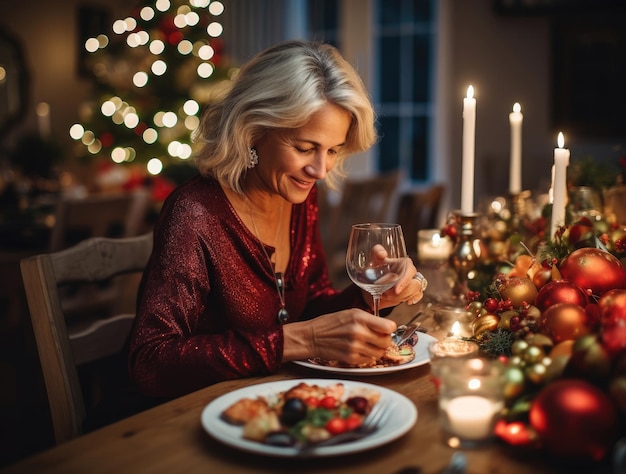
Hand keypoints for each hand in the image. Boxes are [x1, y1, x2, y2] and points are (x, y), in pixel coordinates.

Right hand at [282, 309, 396, 365]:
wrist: (311, 337)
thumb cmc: (330, 323)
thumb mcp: (350, 313)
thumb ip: (369, 319)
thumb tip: (387, 327)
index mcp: (359, 317)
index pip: (388, 326)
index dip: (389, 328)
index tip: (385, 329)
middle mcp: (358, 332)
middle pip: (386, 341)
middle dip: (384, 340)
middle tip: (376, 338)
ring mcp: (354, 347)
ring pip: (379, 353)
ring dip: (376, 350)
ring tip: (366, 344)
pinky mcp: (350, 359)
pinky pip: (368, 360)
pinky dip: (366, 356)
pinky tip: (358, 350)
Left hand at [362, 245, 424, 307]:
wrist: (370, 286)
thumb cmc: (374, 270)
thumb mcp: (373, 259)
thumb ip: (377, 252)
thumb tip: (383, 254)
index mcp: (404, 263)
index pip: (410, 270)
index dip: (405, 280)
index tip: (396, 290)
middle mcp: (409, 273)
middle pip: (415, 284)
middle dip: (402, 292)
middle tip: (387, 294)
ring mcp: (411, 283)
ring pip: (414, 292)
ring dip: (400, 297)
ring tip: (385, 296)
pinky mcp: (410, 292)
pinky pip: (417, 295)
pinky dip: (412, 299)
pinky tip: (407, 301)